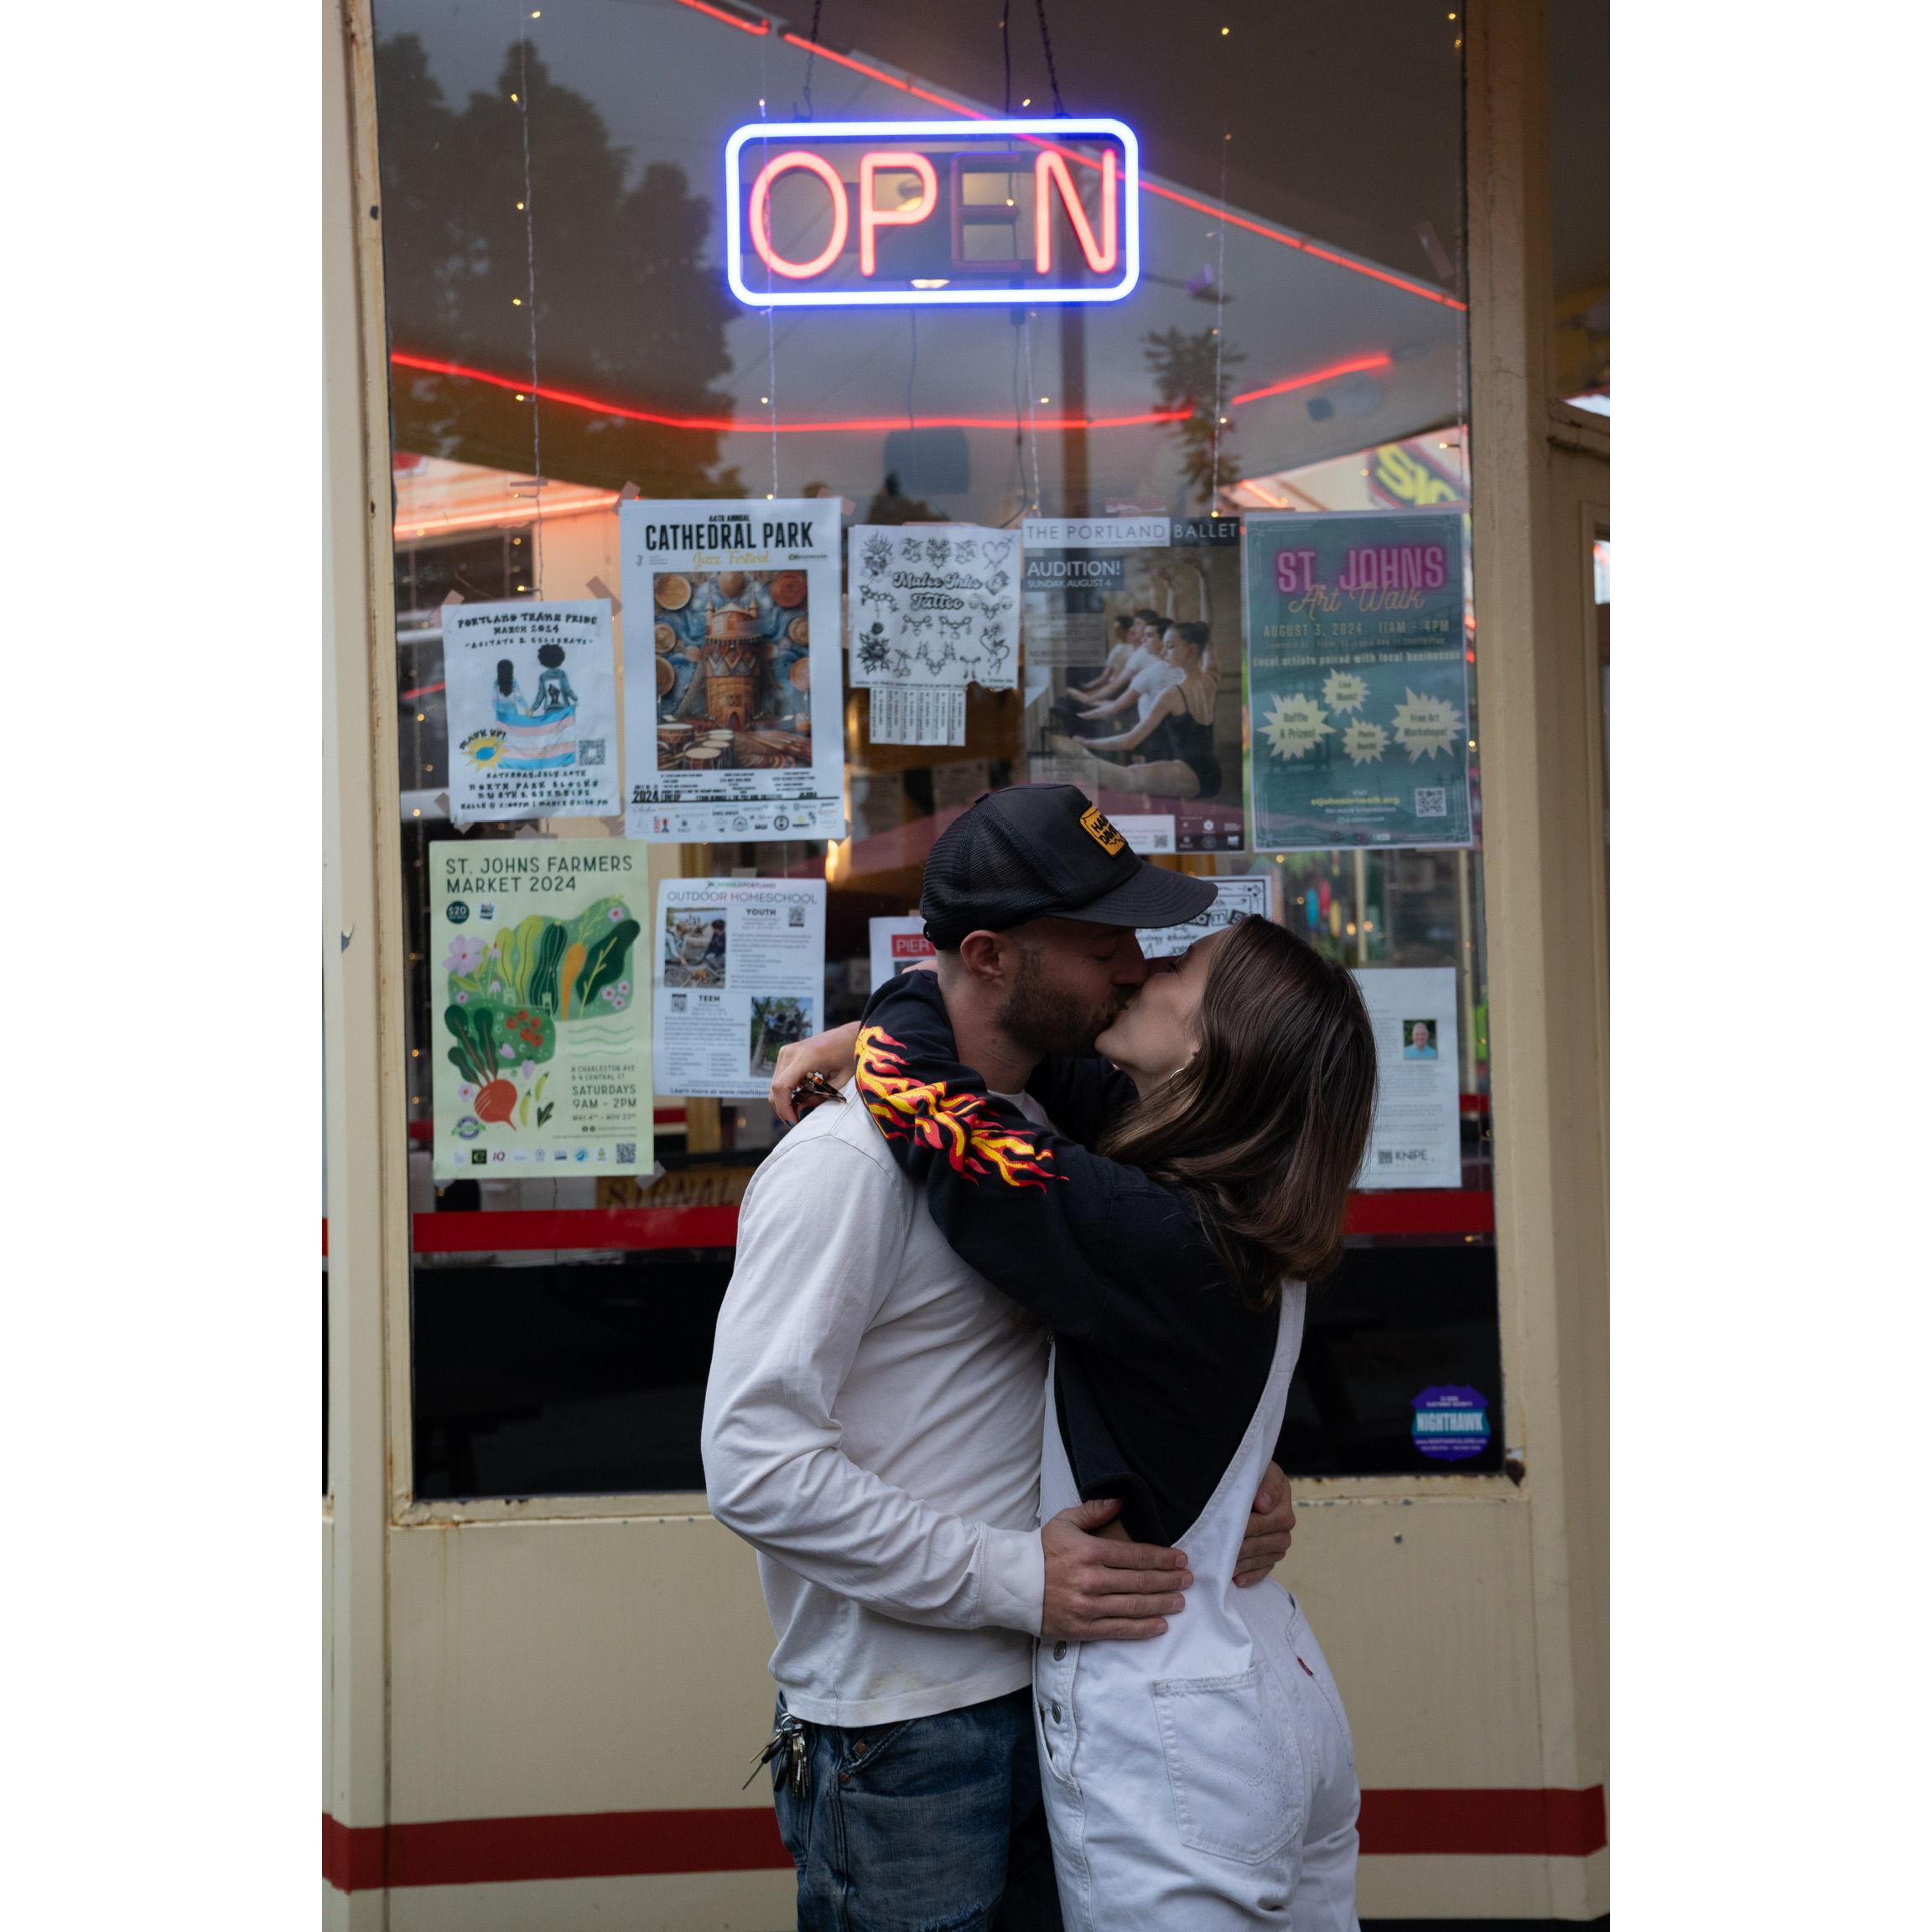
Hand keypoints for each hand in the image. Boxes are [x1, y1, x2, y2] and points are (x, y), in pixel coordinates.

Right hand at [769, 1021, 861, 1121]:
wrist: (851, 1035)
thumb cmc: (850, 1056)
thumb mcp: (841, 1080)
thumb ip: (819, 1097)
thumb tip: (800, 1111)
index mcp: (806, 1056)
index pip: (781, 1086)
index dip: (784, 1108)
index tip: (794, 1122)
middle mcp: (790, 1052)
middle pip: (775, 1088)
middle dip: (784, 1108)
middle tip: (798, 1120)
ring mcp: (786, 1051)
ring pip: (776, 1084)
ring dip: (785, 1100)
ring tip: (802, 1109)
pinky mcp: (787, 1054)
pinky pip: (781, 1078)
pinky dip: (788, 1091)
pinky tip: (803, 1096)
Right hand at [1040, 1498, 1190, 1642]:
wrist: (1012, 1583)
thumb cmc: (1041, 1550)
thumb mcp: (1065, 1522)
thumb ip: (1094, 1511)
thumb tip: (1120, 1501)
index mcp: (1090, 1552)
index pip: (1136, 1555)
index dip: (1162, 1558)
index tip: (1181, 1560)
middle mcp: (1092, 1580)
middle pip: (1140, 1581)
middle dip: (1168, 1580)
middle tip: (1188, 1580)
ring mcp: (1088, 1607)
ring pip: (1134, 1607)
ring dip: (1161, 1604)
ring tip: (1180, 1602)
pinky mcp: (1082, 1628)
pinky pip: (1119, 1630)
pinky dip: (1142, 1629)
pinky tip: (1160, 1625)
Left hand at [1235, 1461, 1294, 1586]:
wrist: (1248, 1482)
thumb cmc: (1251, 1475)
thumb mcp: (1260, 1470)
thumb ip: (1266, 1484)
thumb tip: (1263, 1505)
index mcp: (1283, 1503)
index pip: (1273, 1521)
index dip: (1253, 1526)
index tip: (1233, 1528)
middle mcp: (1285, 1525)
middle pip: (1270, 1542)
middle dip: (1246, 1547)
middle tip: (1225, 1552)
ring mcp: (1279, 1542)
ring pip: (1267, 1558)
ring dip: (1247, 1564)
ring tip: (1227, 1568)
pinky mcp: (1270, 1555)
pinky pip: (1265, 1569)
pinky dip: (1251, 1576)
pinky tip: (1237, 1580)